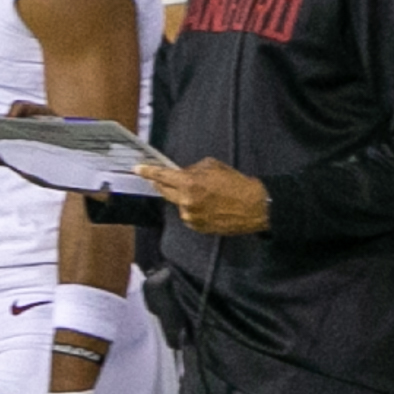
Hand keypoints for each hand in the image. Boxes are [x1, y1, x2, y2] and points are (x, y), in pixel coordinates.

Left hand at [133, 155, 271, 234]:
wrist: (255, 207)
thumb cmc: (236, 183)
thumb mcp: (213, 167)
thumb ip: (193, 169)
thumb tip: (181, 173)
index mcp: (189, 183)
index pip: (161, 176)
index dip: (148, 172)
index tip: (137, 169)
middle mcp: (186, 201)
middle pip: (165, 191)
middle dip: (162, 184)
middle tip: (162, 178)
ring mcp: (191, 216)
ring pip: (178, 203)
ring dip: (183, 197)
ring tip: (204, 195)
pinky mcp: (197, 227)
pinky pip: (188, 215)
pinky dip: (192, 209)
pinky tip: (207, 206)